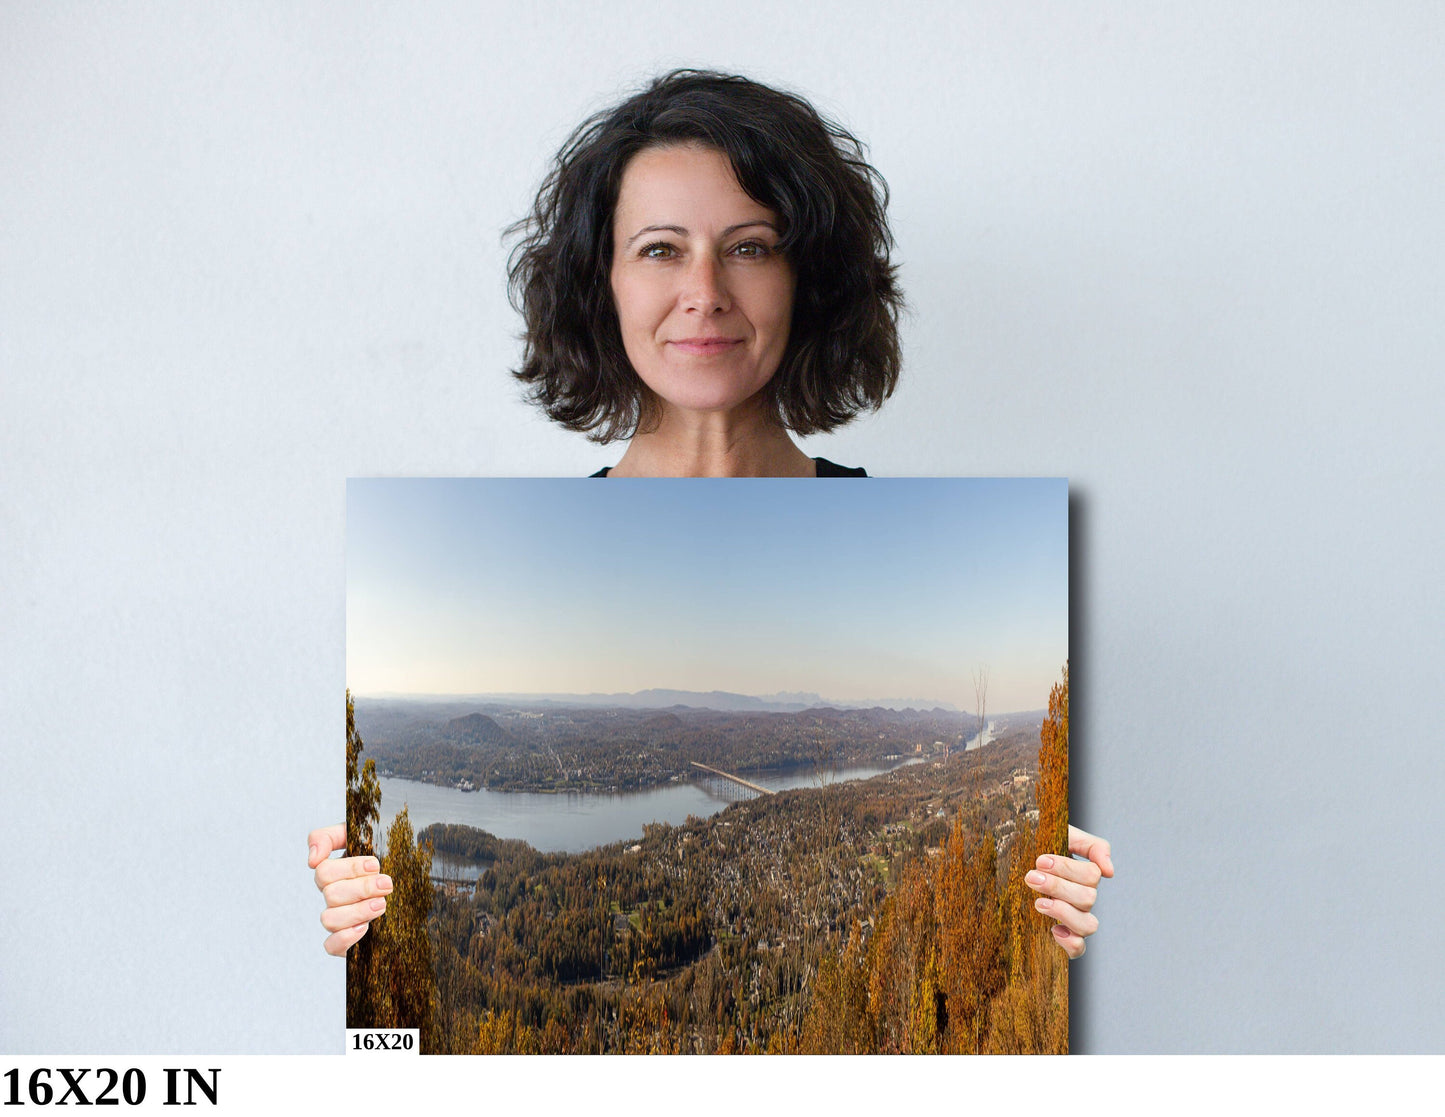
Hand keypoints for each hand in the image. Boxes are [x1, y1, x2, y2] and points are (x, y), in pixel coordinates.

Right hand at [308, 823, 391, 955]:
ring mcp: (340, 919)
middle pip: (330, 895)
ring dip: (357, 911)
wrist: (418, 884)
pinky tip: (365, 928)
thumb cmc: (387, 856)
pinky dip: (344, 938)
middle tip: (387, 884)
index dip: (349, 868)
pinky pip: (331, 946)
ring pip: (329, 919)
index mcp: (335, 873)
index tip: (375, 865)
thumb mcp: (363, 835)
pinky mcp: (347, 941)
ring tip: (382, 904)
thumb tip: (312, 859)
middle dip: (362, 888)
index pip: (324, 872)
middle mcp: (334, 897)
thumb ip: (330, 837)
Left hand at [1024, 825, 1112, 958]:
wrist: (1003, 859)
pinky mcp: (1061, 937)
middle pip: (1088, 898)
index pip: (1092, 875)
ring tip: (1038, 903)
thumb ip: (1092, 846)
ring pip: (1088, 925)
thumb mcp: (1062, 835)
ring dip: (1063, 912)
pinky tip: (1053, 929)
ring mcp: (1073, 919)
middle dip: (1058, 886)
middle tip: (1031, 877)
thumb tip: (1110, 872)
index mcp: (1083, 876)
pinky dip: (1070, 942)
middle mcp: (1081, 899)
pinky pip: (1078, 949)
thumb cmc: (1032, 846)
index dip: (1067, 869)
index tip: (1040, 861)